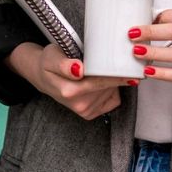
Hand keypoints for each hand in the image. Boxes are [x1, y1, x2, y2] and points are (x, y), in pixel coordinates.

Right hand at [8, 42, 125, 119]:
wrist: (43, 77)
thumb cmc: (49, 64)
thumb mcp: (51, 57)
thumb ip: (63, 64)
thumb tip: (79, 70)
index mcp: (70, 90)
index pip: (101, 80)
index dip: (116, 73)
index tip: (128, 68)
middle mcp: (79, 103)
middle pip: (109, 86)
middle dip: (112, 73)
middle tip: (103, 61)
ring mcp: (85, 110)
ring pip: (112, 91)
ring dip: (110, 81)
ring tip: (93, 73)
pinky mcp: (89, 113)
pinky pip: (113, 100)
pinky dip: (111, 91)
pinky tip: (99, 84)